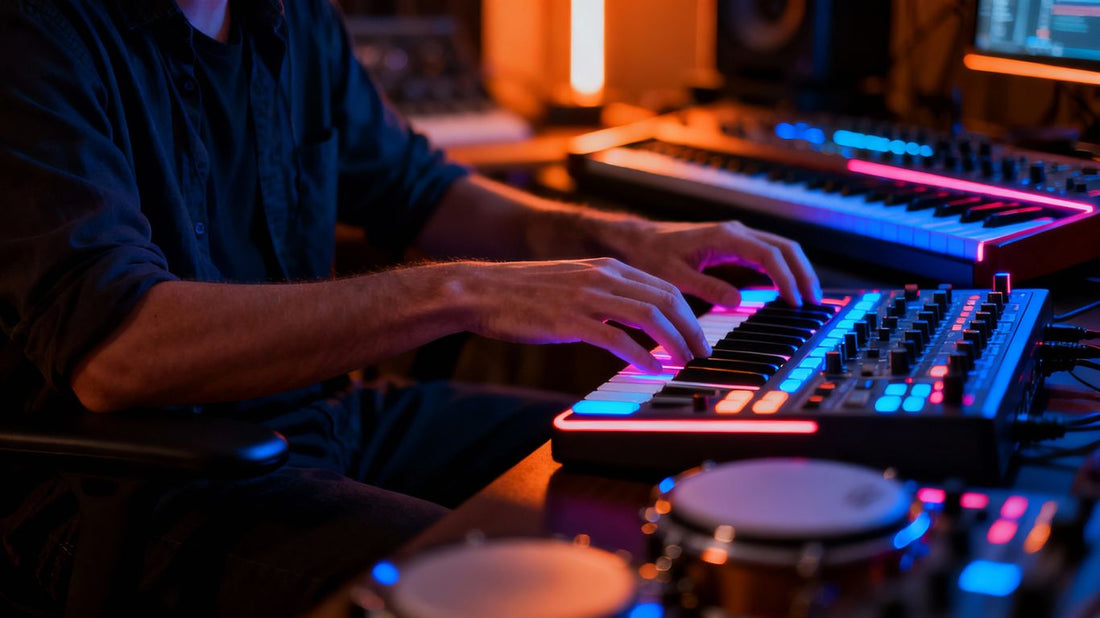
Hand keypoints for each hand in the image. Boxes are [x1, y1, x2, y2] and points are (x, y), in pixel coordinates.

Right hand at [454, 258, 710, 372]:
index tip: (699, 338)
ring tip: (685, 363)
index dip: (690, 314)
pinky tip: (651, 369)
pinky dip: (640, 355)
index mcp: (607, 267)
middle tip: (702, 355)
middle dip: (692, 329)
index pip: (664, 287)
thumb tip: (633, 325)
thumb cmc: (524, 294)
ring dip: (674, 341)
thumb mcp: (573, 285)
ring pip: (649, 314)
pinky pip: (616, 337)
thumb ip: (605, 298)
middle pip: (666, 299)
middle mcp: (603, 276)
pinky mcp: (569, 320)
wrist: (482, 291)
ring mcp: (587, 296)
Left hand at [609, 220, 821, 306]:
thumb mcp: (674, 276)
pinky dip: (783, 269)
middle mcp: (735, 231)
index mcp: (724, 236)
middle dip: (802, 273)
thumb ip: (706, 287)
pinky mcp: (734, 244)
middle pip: (784, 248)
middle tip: (814, 302)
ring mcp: (737, 236)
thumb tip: (737, 300)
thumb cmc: (652, 255)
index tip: (794, 302)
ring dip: (797, 270)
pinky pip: (768, 253)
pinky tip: (787, 289)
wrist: (638, 240)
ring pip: (780, 248)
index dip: (786, 278)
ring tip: (807, 297)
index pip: (768, 255)